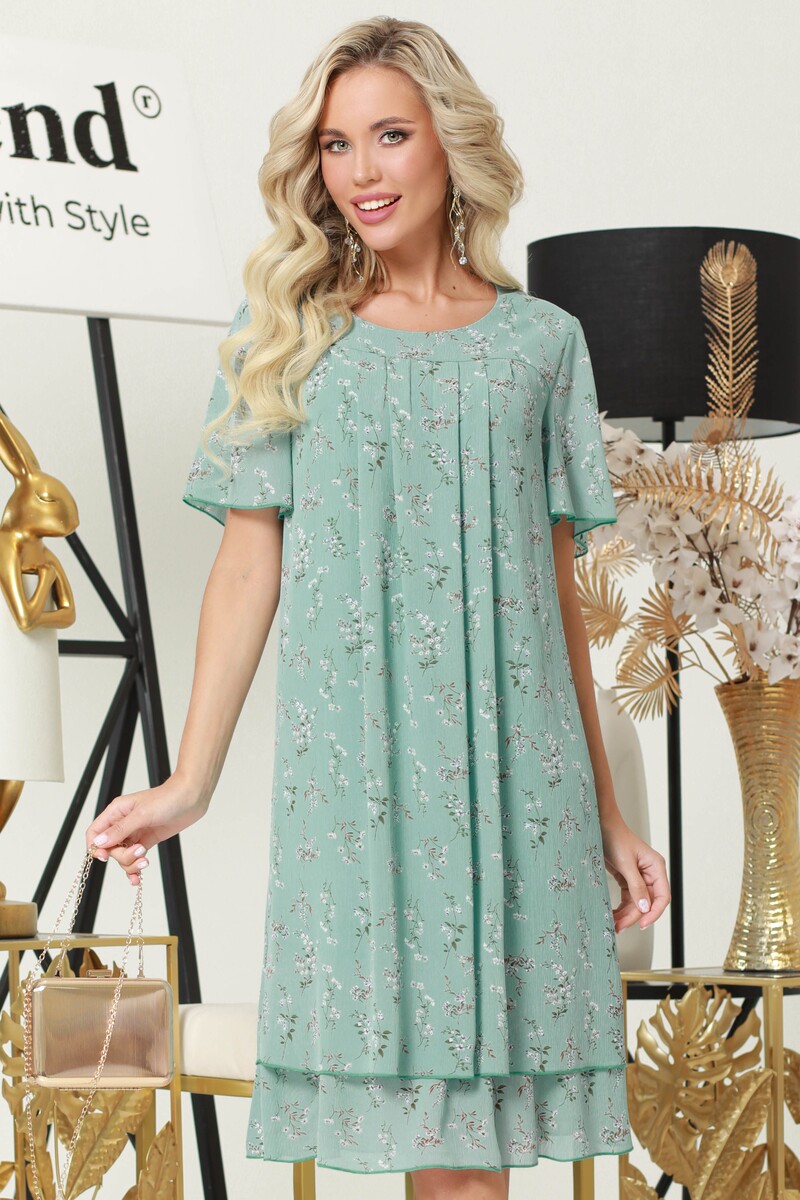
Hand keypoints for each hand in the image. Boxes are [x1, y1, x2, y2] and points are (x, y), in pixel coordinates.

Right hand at [85, 774, 207, 885]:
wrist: (191, 798)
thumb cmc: (168, 798)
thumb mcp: (142, 814)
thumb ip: (120, 830)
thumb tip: (99, 843)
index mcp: (116, 812)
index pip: (95, 832)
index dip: (96, 847)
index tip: (106, 856)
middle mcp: (123, 823)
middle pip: (109, 849)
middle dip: (122, 856)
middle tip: (140, 852)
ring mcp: (135, 833)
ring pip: (122, 855)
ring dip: (131, 863)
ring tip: (145, 861)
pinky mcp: (147, 840)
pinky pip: (134, 858)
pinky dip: (135, 868)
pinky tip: (137, 878)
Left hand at [599, 809, 670, 933]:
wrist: (600, 825)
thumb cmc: (615, 837)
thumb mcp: (625, 863)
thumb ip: (636, 886)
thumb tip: (644, 907)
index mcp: (656, 867)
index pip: (662, 897)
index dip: (654, 913)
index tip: (642, 924)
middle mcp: (650, 874)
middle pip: (647, 902)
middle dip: (634, 916)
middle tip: (619, 927)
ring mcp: (639, 877)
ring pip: (636, 903)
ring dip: (626, 915)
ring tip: (613, 924)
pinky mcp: (627, 879)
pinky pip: (628, 898)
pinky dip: (621, 908)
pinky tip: (613, 915)